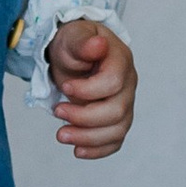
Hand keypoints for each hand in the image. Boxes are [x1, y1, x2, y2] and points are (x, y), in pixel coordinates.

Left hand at [46, 17, 135, 159]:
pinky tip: (78, 150)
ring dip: (88, 138)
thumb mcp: (73, 36)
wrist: (74, 54)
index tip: (65, 87)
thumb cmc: (75, 44)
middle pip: (116, 111)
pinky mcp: (116, 119)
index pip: (114, 82)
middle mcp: (128, 84)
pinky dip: (97, 150)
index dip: (88, 90)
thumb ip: (83, 42)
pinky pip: (115, 141)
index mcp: (120, 60)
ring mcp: (124, 103)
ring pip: (117, 130)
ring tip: (61, 135)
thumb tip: (98, 44)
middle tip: (57, 111)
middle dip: (84, 117)